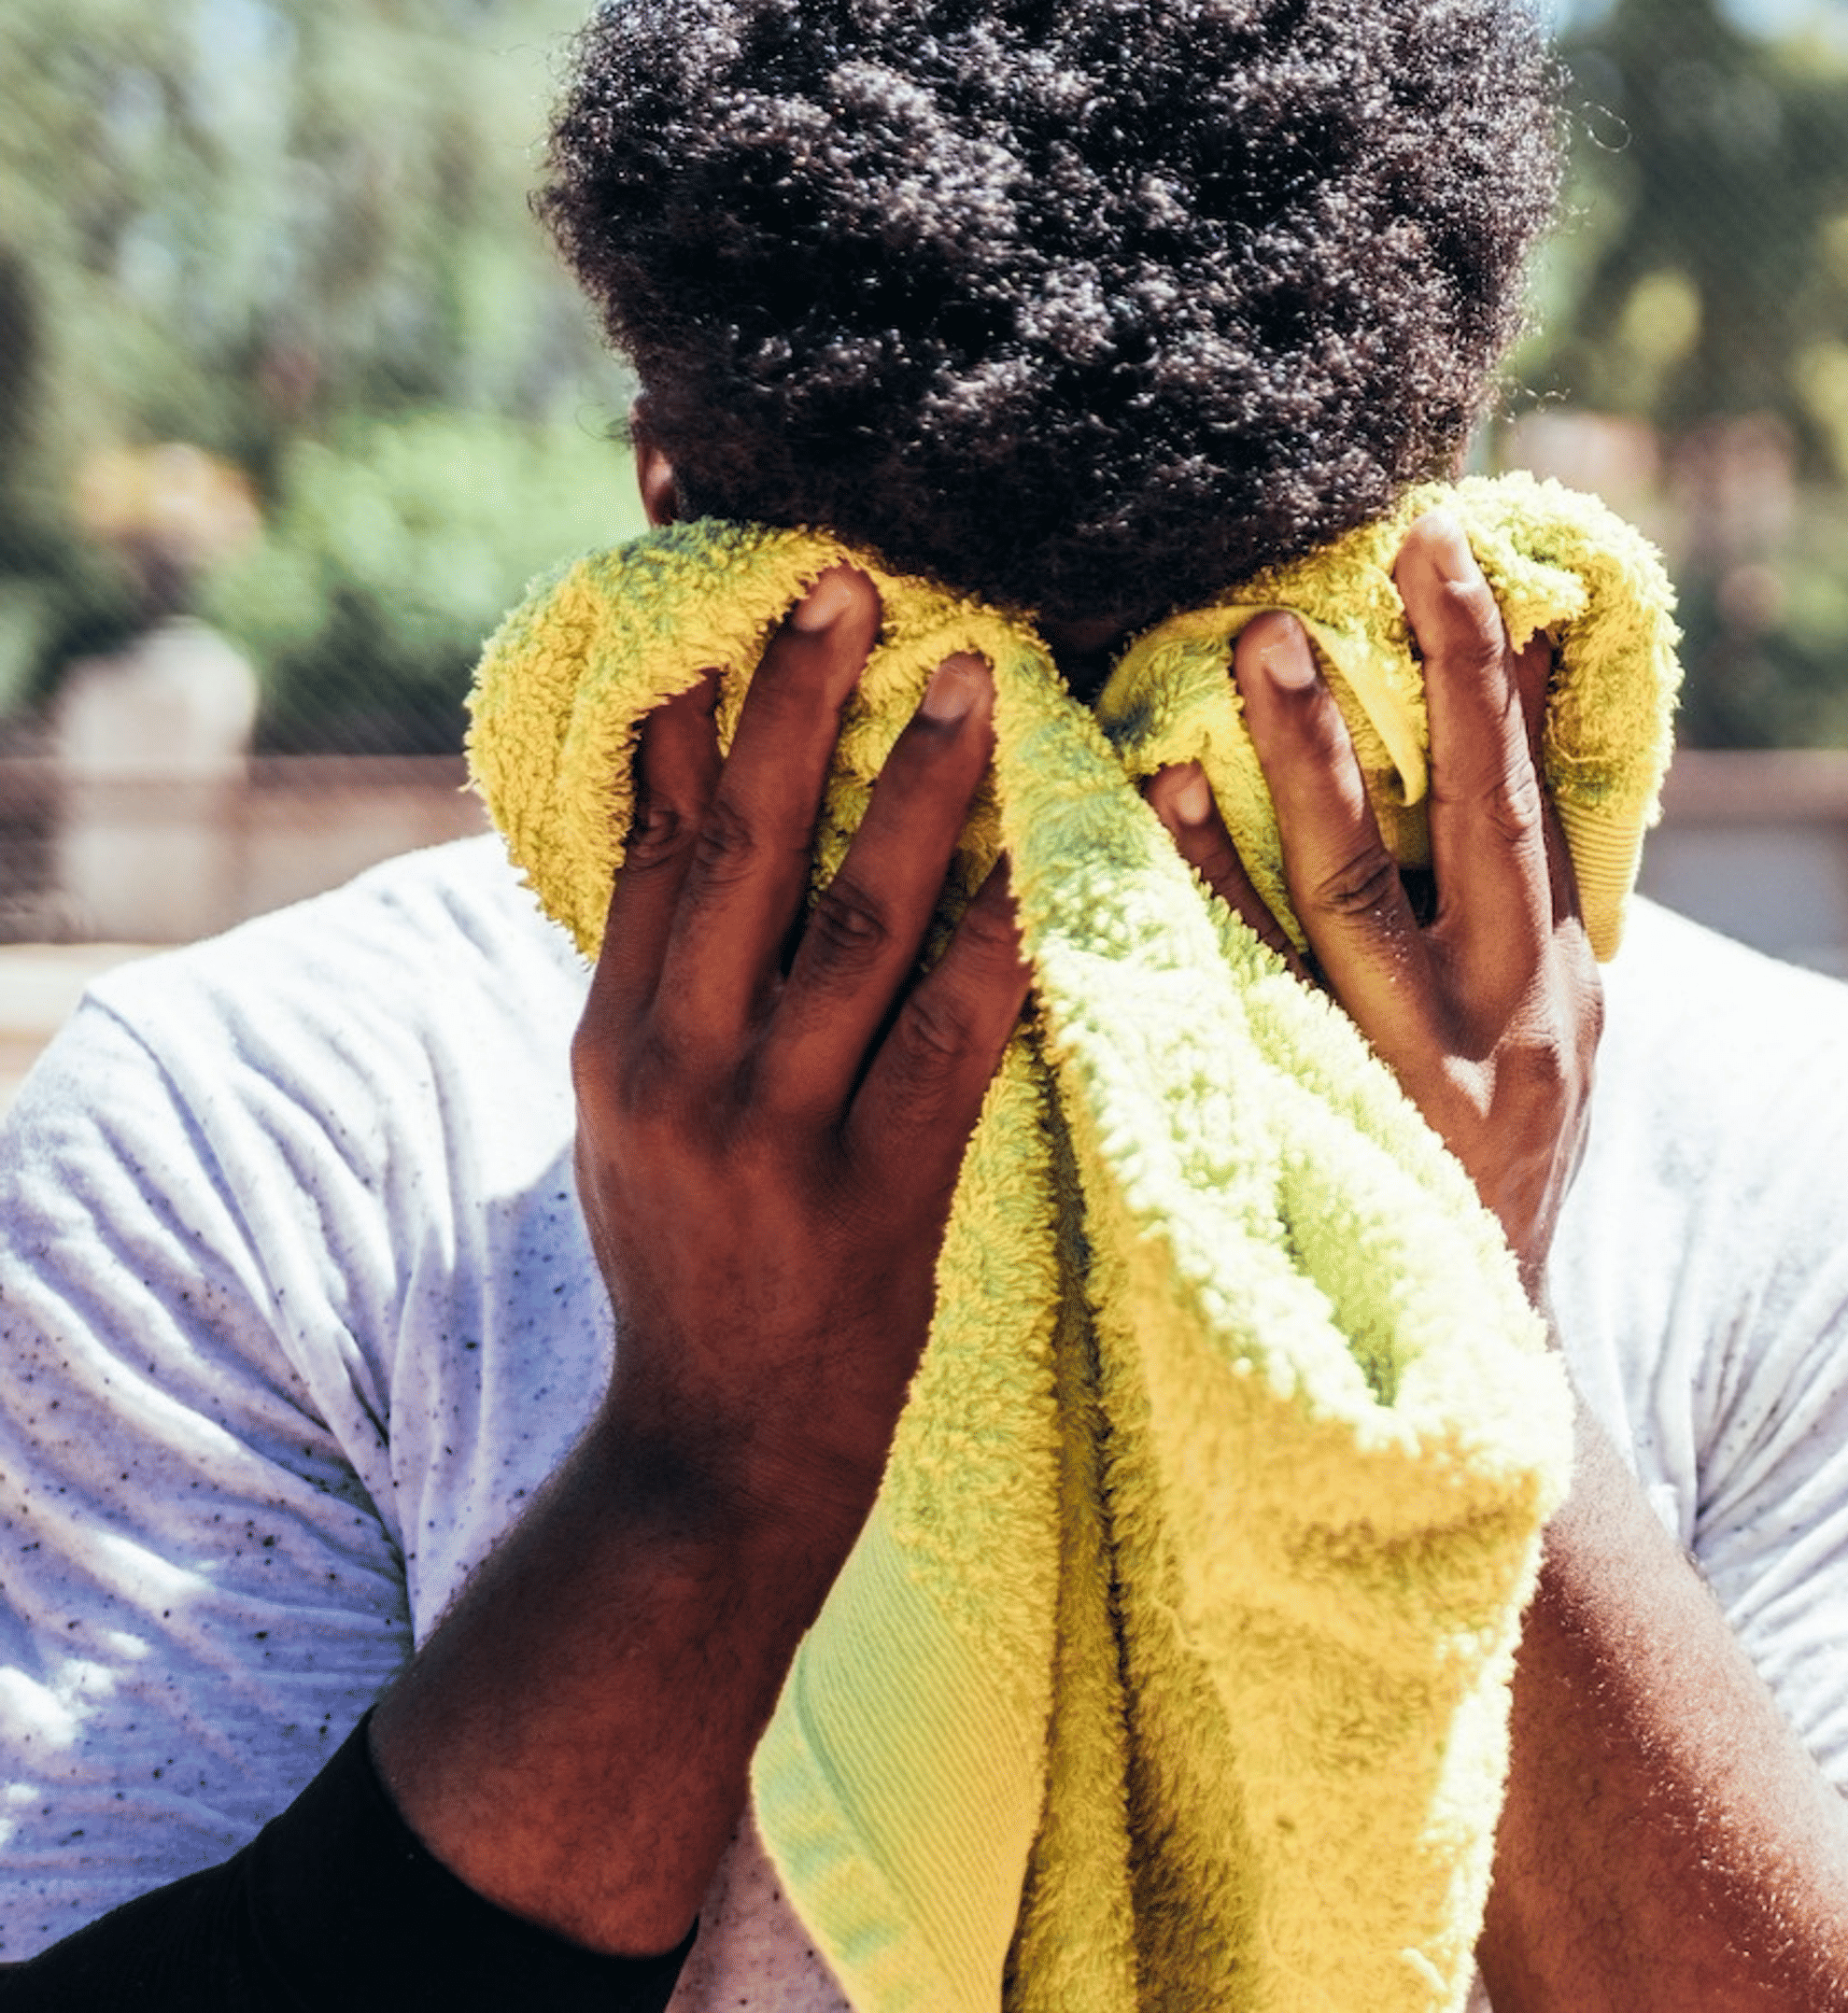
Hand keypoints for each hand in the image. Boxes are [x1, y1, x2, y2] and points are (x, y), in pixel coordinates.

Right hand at [570, 567, 1029, 1534]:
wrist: (714, 1457)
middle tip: (852, 580)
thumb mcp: (638, 1113)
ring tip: (975, 678)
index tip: (725, 586)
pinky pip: (952, 1040)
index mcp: (614, 1038)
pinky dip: (998, 942)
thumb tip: (697, 811)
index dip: (691, 706)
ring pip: (855, 928)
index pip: (652, 837)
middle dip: (798, 707)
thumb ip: (672, 977)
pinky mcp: (874, 1196)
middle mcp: (677, 1070)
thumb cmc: (695, 1259)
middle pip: (745, 850)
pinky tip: (1041, 861)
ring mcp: (774, 1135)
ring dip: (918, 793)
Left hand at [1149, 513, 1597, 1294]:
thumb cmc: (1485, 1175)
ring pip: (1357, 896)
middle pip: (1477, 821)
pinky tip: (1155, 804)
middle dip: (1441, 682)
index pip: (1538, 799)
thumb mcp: (1544, 1044)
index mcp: (1563, 986)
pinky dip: (1202, 889)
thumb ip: (1515, 904)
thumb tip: (1496, 731)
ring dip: (1307, 762)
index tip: (1457, 550)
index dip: (1499, 674)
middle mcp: (1506, 1023)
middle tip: (1391, 556)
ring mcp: (1409, 1077)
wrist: (1459, 1377)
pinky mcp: (1313, 1129)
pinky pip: (1246, 989)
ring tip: (1255, 645)